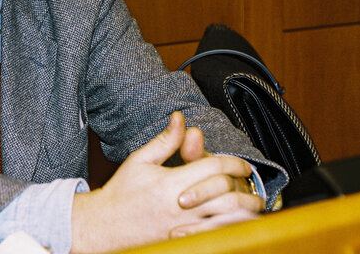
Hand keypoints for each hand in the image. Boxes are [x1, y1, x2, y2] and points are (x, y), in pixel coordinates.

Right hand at [70, 112, 263, 253]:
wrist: (105, 224)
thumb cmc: (122, 192)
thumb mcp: (140, 160)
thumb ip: (165, 140)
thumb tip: (180, 119)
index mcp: (171, 182)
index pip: (213, 168)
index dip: (232, 162)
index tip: (240, 164)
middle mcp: (181, 206)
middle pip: (225, 193)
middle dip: (243, 185)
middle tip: (250, 182)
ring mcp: (184, 226)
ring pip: (225, 219)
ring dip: (244, 210)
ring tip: (253, 204)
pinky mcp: (184, 240)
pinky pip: (216, 235)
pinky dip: (230, 228)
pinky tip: (237, 222)